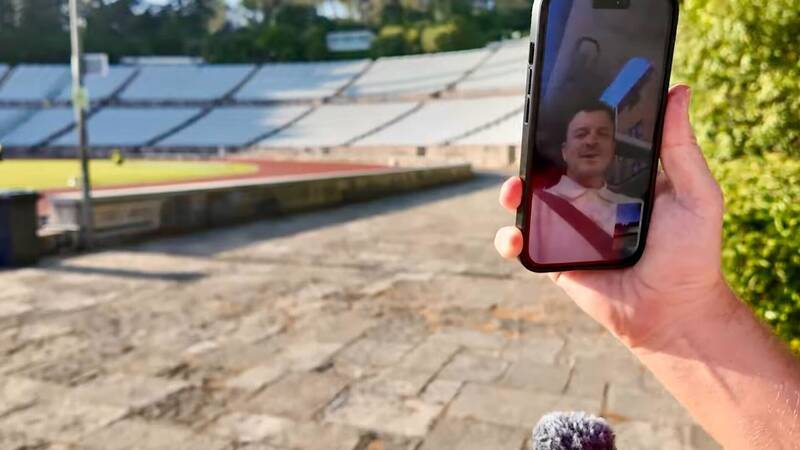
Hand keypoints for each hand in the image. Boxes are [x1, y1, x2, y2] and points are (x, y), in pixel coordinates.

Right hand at [494, 85, 730, 348]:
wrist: (673, 312)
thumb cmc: (691, 254)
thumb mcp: (696, 194)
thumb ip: (681, 147)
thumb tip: (681, 91)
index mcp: (619, 179)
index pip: (588, 145)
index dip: (570, 126)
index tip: (558, 107)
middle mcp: (590, 199)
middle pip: (551, 168)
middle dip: (533, 154)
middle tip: (532, 144)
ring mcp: (568, 228)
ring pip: (528, 202)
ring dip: (512, 190)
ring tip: (514, 188)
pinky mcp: (554, 258)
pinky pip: (522, 243)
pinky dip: (509, 236)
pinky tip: (515, 233)